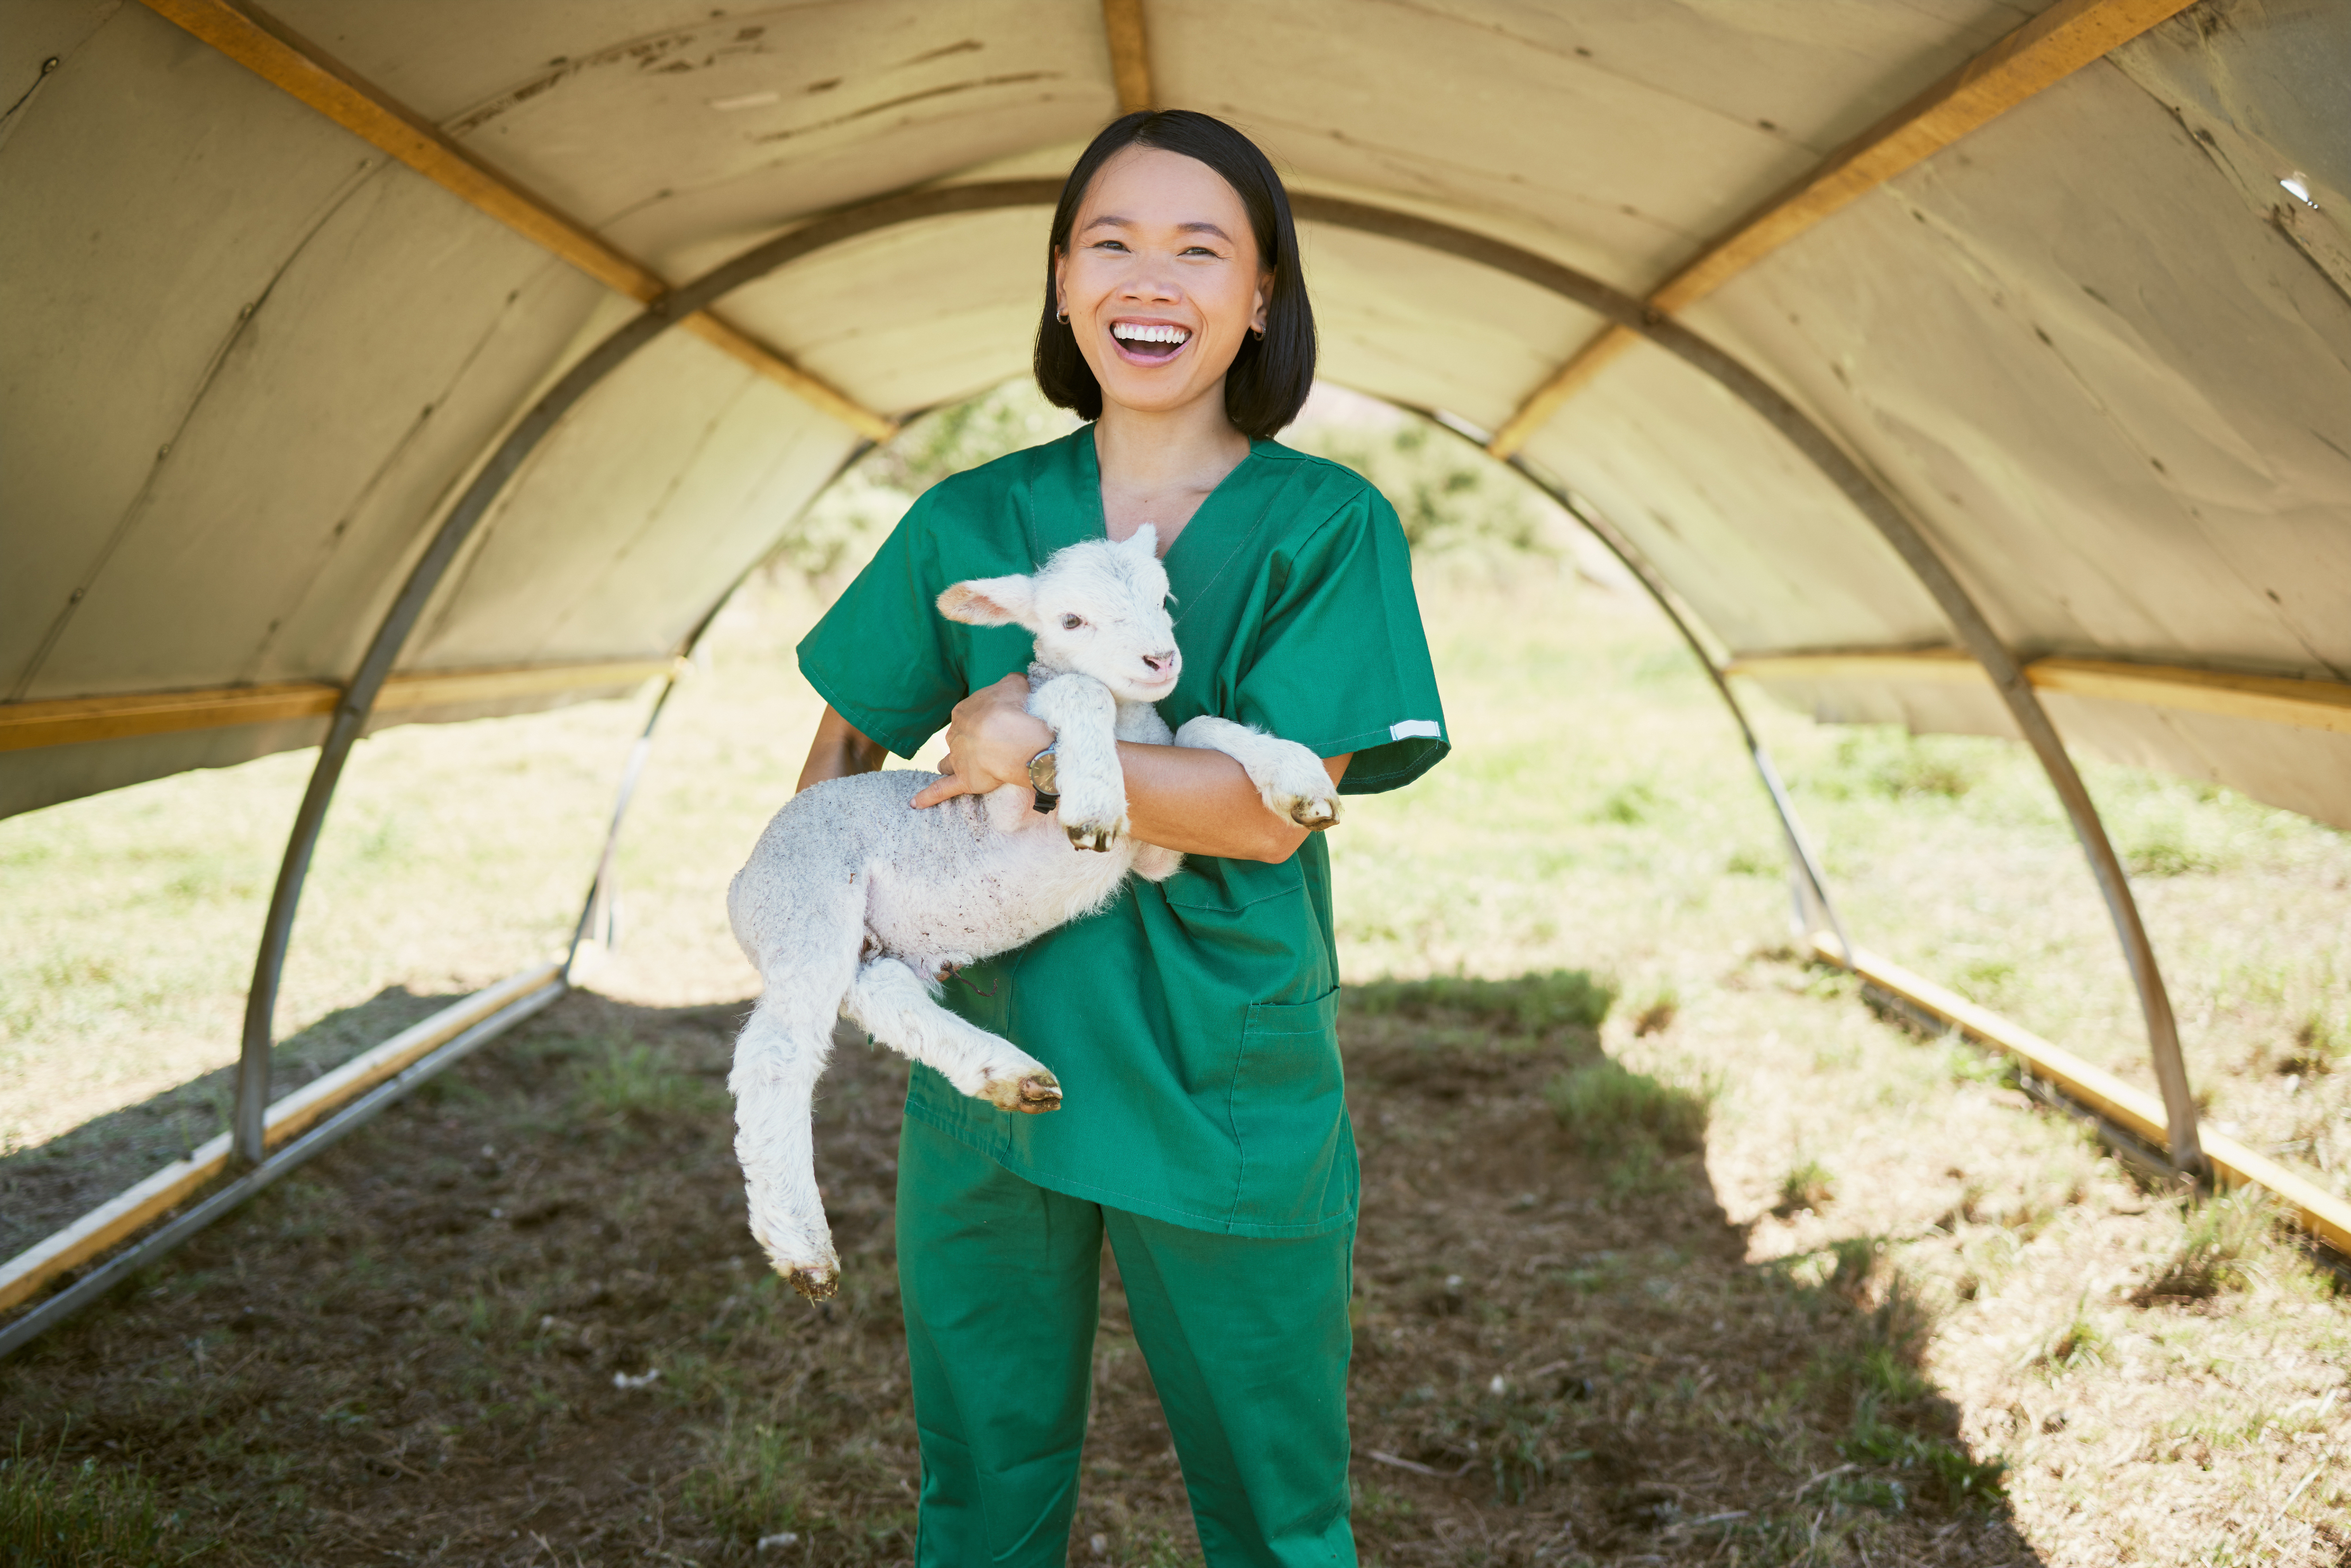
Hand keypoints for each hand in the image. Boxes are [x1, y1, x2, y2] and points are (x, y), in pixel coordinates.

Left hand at [909, 673, 1052, 808]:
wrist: (1014, 737)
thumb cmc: (1016, 709)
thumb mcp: (1015, 684)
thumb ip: (1011, 682)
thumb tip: (1013, 682)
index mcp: (964, 710)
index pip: (967, 715)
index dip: (982, 721)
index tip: (996, 724)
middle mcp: (955, 734)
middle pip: (957, 739)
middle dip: (968, 743)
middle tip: (989, 746)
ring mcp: (957, 758)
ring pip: (947, 762)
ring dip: (951, 764)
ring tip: (957, 769)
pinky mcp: (963, 780)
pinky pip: (941, 790)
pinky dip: (928, 797)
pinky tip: (915, 803)